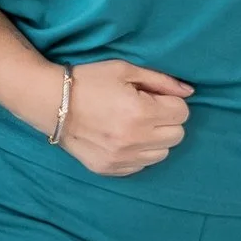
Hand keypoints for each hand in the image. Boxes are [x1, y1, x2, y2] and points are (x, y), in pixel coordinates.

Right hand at [55, 61, 193, 176]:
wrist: (51, 103)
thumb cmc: (89, 81)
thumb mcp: (125, 70)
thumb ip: (161, 81)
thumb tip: (190, 92)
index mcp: (141, 112)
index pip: (182, 112)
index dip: (170, 102)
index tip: (152, 97)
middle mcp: (135, 139)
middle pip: (177, 135)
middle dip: (166, 121)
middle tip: (145, 111)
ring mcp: (122, 158)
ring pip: (162, 154)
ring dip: (155, 140)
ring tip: (134, 126)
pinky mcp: (111, 169)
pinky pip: (141, 166)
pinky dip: (138, 153)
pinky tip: (122, 139)